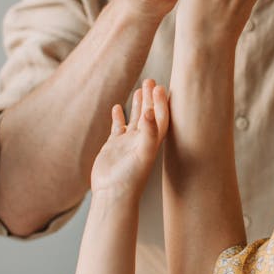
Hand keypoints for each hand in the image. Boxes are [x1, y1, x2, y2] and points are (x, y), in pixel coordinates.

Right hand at [90, 78, 168, 198]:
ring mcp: (128, 143)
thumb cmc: (131, 177)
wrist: (112, 193)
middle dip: (151, 98)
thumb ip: (149, 133)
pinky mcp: (114, 146)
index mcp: (153, 141)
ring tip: (140, 88)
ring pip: (135, 119)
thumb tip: (150, 111)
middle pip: (150, 114)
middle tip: (150, 80)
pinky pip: (118, 127)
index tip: (160, 87)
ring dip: (138, 104)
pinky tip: (117, 106)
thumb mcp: (143, 153)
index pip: (161, 117)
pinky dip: (119, 116)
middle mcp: (142, 140)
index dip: (161, 102)